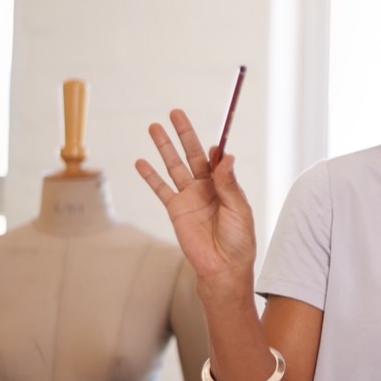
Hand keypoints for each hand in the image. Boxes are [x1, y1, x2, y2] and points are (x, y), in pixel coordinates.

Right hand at [135, 109, 255, 284]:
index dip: (215, 147)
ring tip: (154, 127)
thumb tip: (226, 156)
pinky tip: (140, 162)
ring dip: (164, 147)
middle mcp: (207, 187)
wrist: (223, 268)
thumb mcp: (239, 210)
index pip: (218, 159)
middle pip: (193, 154)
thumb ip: (229, 184)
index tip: (213, 137)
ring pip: (174, 165)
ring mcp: (190, 197)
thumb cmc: (239, 241)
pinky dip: (150, 176)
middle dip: (184, 133)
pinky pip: (160, 188)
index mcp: (226, 185)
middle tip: (175, 112)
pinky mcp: (175, 210)